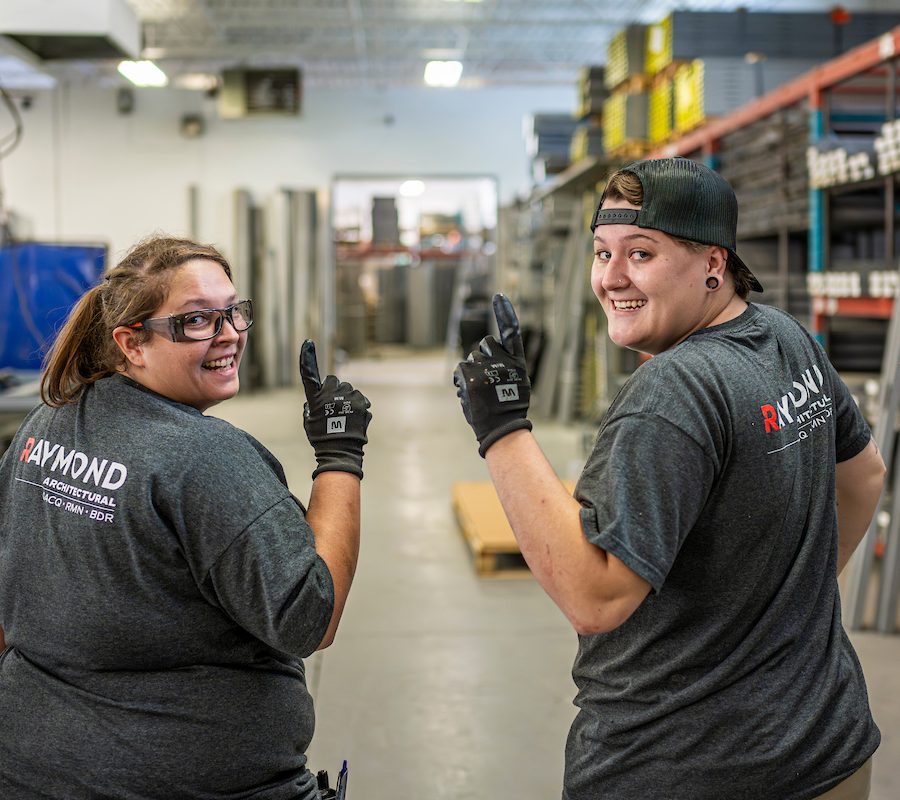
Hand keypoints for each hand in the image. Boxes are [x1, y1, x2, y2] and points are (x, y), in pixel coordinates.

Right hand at [300, 340, 371, 478]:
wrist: (340, 451)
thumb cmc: (321, 438)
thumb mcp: (309, 421)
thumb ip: (311, 407)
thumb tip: (315, 403)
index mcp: (316, 397)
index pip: (309, 374)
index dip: (307, 358)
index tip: (308, 343)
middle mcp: (332, 393)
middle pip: (334, 381)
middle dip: (335, 390)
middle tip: (334, 407)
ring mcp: (349, 397)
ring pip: (350, 391)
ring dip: (348, 399)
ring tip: (345, 417)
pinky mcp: (363, 403)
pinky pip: (361, 400)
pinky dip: (359, 407)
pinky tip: (354, 420)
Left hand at [453, 293, 531, 456]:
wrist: (501, 428)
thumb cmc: (508, 408)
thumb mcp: (517, 382)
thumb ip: (505, 364)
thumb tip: (487, 351)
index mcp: (517, 361)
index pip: (512, 331)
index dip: (505, 312)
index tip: (498, 296)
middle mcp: (503, 360)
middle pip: (486, 344)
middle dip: (483, 357)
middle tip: (487, 379)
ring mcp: (486, 367)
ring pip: (472, 358)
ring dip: (472, 372)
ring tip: (481, 391)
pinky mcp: (469, 374)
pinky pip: (460, 368)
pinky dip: (462, 380)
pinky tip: (470, 393)